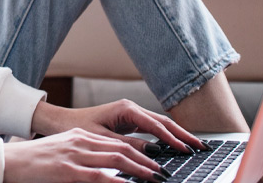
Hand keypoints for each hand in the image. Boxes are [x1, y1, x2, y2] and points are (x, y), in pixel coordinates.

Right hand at [3, 128, 170, 182]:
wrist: (7, 162)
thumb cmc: (33, 162)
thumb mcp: (61, 153)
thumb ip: (83, 157)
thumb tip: (106, 169)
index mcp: (80, 136)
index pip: (117, 142)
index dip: (140, 152)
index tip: (155, 162)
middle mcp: (80, 141)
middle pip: (122, 149)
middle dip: (146, 161)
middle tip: (163, 172)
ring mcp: (74, 155)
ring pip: (116, 159)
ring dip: (140, 170)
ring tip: (156, 178)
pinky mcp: (67, 171)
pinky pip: (98, 176)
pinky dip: (117, 181)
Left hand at [31, 99, 209, 155]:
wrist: (60, 121)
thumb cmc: (77, 128)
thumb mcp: (102, 139)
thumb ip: (128, 146)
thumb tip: (153, 153)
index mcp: (126, 109)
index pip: (156, 125)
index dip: (173, 139)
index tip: (187, 150)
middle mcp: (131, 108)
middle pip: (164, 122)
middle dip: (184, 134)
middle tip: (202, 147)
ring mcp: (131, 114)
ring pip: (160, 125)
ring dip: (178, 135)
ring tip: (195, 147)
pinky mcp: (129, 121)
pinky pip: (152, 129)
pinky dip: (166, 137)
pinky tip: (176, 146)